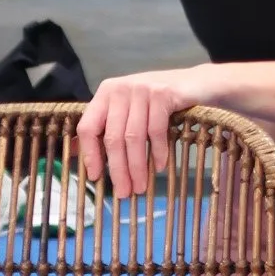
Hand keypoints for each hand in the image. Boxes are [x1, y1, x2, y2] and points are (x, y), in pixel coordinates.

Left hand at [79, 67, 212, 197]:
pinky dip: (158, 152)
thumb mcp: (129, 110)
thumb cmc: (159, 101)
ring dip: (137, 167)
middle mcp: (121, 89)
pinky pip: (156, 131)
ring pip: (133, 137)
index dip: (90, 154)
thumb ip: (106, 127)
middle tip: (124, 192)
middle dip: (117, 169)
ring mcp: (142, 89)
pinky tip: (160, 166)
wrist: (197, 83)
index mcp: (106, 92)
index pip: (88, 127)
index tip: (96, 177)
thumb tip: (76, 153)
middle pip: (112, 137)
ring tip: (141, 186)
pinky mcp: (163, 94)